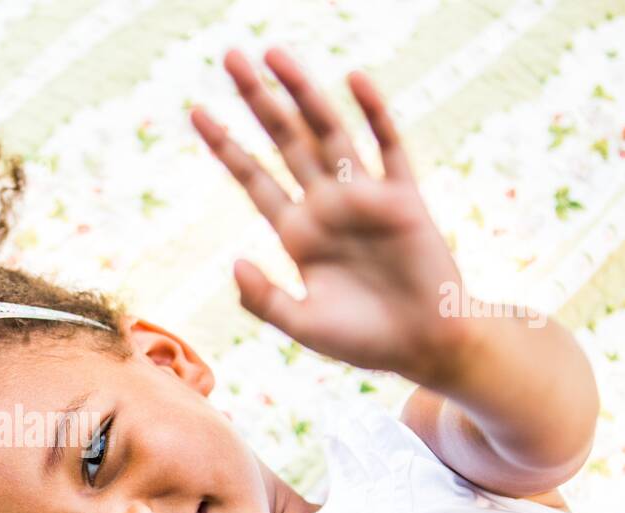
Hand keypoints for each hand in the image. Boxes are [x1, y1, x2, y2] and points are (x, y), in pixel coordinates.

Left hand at [192, 48, 472, 387]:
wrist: (427, 346)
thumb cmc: (364, 341)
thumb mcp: (302, 326)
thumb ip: (264, 299)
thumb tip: (234, 262)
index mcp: (297, 233)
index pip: (253, 178)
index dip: (226, 145)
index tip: (197, 111)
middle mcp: (326, 205)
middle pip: (284, 141)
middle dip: (257, 101)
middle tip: (230, 56)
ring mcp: (364, 197)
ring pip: (328, 132)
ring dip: (303, 93)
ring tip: (276, 53)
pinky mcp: (405, 198)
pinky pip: (387, 147)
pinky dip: (372, 114)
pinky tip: (353, 80)